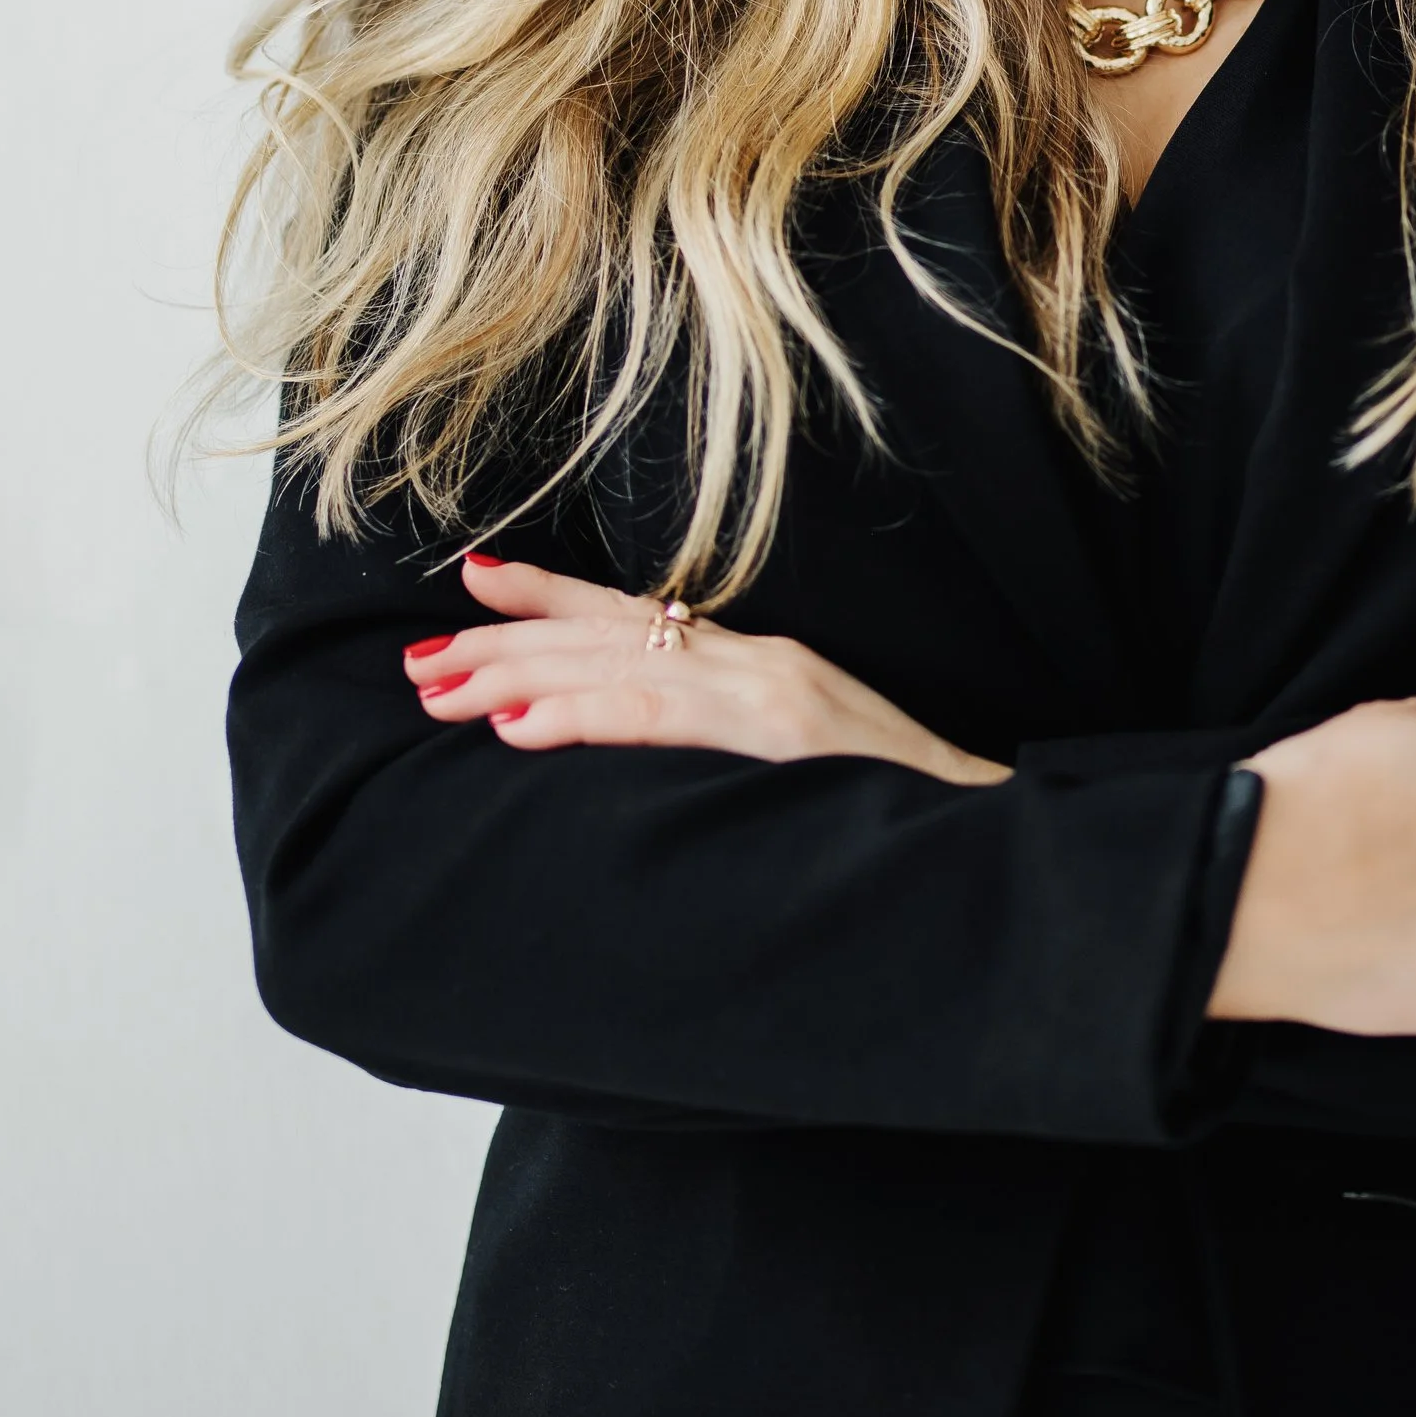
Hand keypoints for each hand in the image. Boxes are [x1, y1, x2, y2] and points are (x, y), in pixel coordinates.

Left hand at [402, 553, 1013, 786]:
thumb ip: (729, 747)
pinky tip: (519, 728)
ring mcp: (772, 693)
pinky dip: (585, 717)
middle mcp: (758, 662)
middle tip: (419, 660)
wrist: (997, 831)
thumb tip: (646, 756)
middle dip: (505, 645)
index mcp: (758, 669)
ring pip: (618, 665)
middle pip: (609, 633)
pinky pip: (664, 717)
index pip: (636, 617)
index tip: (475, 585)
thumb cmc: (898, 814)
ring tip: (441, 687)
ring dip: (518, 676)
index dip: (550, 600)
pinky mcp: (784, 735)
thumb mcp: (802, 767)